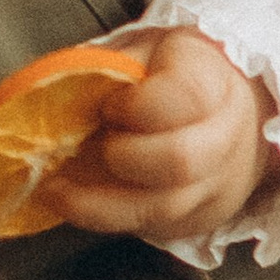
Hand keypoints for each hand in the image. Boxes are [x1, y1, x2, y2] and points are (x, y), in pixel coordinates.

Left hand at [41, 29, 271, 245]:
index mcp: (210, 77)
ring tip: (59, 189)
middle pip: (180, 161)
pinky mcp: (202, 216)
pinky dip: (108, 218)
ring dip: (100, 202)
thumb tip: (49, 96)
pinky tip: (80, 202)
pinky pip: (154, 228)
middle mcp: (226, 133)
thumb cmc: (172, 75)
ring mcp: (219, 181)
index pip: (180, 98)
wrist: (230, 113)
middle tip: (92, 146)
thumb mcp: (143, 51)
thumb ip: (105, 69)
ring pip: (164, 207)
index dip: (134, 107)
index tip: (109, 108)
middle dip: (122, 157)